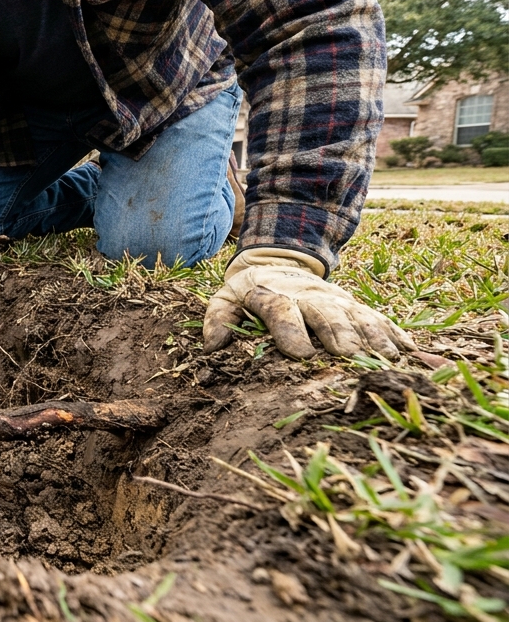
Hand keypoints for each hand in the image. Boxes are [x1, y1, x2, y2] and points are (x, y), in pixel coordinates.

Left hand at [203, 247, 414, 359]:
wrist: (280, 263)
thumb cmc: (251, 292)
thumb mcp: (226, 298)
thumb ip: (217, 318)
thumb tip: (211, 346)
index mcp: (275, 297)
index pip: (281, 312)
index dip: (290, 331)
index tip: (299, 354)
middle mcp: (310, 298)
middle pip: (326, 314)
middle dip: (338, 333)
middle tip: (348, 355)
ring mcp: (337, 300)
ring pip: (357, 316)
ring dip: (373, 336)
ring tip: (386, 358)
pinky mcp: (356, 306)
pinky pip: (379, 319)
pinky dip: (395, 334)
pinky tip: (410, 352)